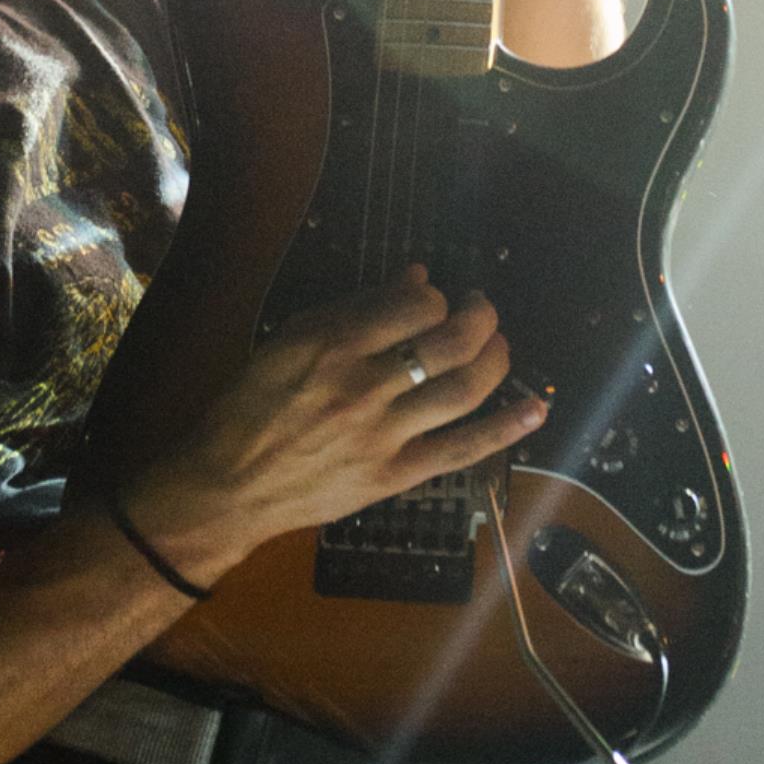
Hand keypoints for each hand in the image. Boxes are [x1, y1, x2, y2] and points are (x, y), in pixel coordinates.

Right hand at [121, 267, 546, 586]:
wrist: (229, 484)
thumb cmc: (252, 404)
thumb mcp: (289, 339)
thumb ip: (354, 308)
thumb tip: (417, 279)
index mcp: (331, 344)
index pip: (415, 306)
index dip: (437, 296)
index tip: (434, 298)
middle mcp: (363, 387)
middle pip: (450, 344)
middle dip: (481, 318)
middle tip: (483, 309)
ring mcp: (383, 435)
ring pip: (463, 391)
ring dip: (496, 361)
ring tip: (500, 345)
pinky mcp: (394, 476)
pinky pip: (461, 450)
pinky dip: (504, 430)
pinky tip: (533, 411)